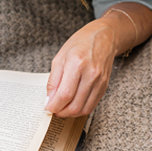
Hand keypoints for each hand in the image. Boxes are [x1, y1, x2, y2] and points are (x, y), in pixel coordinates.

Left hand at [44, 2, 151, 116]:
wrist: (104, 37)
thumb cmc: (80, 43)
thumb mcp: (60, 57)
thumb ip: (53, 80)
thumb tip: (49, 99)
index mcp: (76, 64)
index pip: (64, 94)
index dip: (54, 106)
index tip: (47, 107)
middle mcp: (90, 74)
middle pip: (75, 105)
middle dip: (61, 112)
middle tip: (53, 110)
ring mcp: (99, 82)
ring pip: (84, 109)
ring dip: (70, 113)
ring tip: (62, 109)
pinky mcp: (104, 86)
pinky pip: (92, 105)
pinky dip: (80, 110)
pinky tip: (72, 106)